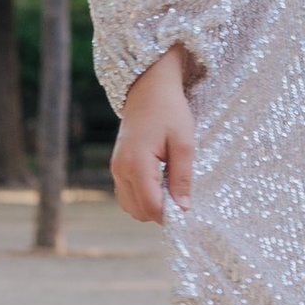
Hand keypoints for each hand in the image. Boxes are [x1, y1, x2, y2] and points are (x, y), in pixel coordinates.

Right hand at [111, 50, 196, 226]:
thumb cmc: (169, 112)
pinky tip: (160, 182)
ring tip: (171, 187)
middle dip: (160, 212)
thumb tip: (183, 209)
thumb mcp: (184, 143)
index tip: (189, 212)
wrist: (148, 88)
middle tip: (181, 197)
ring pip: (130, 206)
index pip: (151, 206)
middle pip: (138, 211)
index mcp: (136, 164)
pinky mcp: (117, 166)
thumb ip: (182, 178)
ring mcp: (115, 169)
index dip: (170, 215)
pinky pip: (127, 194)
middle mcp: (120, 170)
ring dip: (150, 206)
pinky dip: (142, 197)